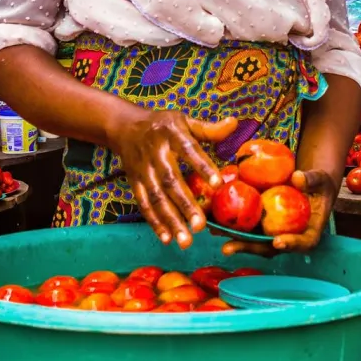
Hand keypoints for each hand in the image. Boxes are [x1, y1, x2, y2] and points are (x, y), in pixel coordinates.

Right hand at [108, 109, 237, 249]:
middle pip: (170, 181)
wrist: (125, 126)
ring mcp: (143, 170)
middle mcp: (155, 153)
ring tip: (185, 241)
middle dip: (185, 205)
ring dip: (170, 220)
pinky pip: (144, 204)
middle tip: (201, 226)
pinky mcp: (134, 182)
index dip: (202, 166)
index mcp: (171, 134)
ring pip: (156, 198)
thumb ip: (209, 129)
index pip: (189, 150)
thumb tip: (235, 123)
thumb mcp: (184, 120)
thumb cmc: (163, 125)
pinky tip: (167, 238)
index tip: (218, 184)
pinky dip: (154, 222)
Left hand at [220, 169, 336, 256]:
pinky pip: (247, 225)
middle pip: (269, 247)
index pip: (303, 243)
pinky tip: (214, 216)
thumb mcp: (320, 179)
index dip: (291, 244)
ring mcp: (273, 231)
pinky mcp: (262, 223)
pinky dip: (231, 222)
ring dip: (233, 238)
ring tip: (214, 232)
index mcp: (308, 232)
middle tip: (228, 247)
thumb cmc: (319, 184)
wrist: (310, 184)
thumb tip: (297, 177)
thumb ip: (311, 180)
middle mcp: (288, 236)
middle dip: (248, 247)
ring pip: (254, 238)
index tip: (278, 241)